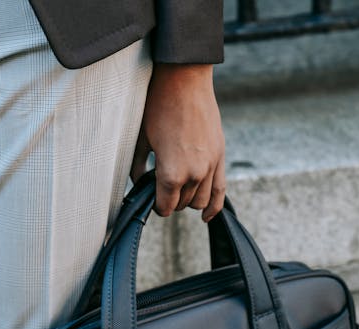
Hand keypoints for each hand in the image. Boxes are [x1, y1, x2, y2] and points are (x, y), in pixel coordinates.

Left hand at [131, 63, 225, 221]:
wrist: (184, 80)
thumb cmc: (158, 106)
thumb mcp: (141, 139)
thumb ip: (138, 167)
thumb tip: (139, 183)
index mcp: (171, 173)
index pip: (165, 206)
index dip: (157, 206)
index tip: (152, 201)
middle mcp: (194, 174)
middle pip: (182, 204)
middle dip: (171, 200)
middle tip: (161, 189)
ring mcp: (210, 166)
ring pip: (200, 201)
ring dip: (188, 200)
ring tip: (179, 191)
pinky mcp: (220, 156)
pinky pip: (220, 191)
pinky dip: (214, 207)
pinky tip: (206, 217)